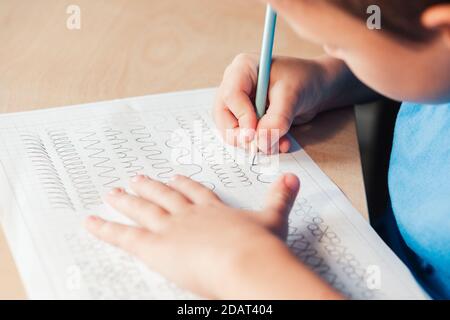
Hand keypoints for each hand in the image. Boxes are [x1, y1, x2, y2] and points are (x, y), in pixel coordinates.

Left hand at [85, 173, 305, 298]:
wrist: (246, 260)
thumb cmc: (260, 246)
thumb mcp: (274, 218)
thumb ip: (281, 197)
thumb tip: (294, 178)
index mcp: (213, 210)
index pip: (195, 192)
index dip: (184, 184)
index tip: (175, 176)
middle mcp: (188, 214)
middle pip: (164, 196)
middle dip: (150, 187)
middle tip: (136, 178)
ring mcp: (170, 227)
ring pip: (142, 209)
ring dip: (126, 200)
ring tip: (112, 191)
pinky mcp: (155, 246)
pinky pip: (123, 235)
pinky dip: (105, 228)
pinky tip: (90, 221)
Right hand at [214, 54, 327, 153]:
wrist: (316, 88)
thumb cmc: (304, 81)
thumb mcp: (292, 96)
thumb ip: (277, 119)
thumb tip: (261, 142)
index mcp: (242, 70)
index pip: (230, 96)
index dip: (241, 117)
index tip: (255, 133)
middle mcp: (235, 86)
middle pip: (224, 117)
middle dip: (242, 136)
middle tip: (260, 145)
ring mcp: (239, 104)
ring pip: (232, 131)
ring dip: (255, 143)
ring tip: (279, 143)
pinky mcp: (247, 119)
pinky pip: (246, 138)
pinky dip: (263, 145)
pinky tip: (281, 143)